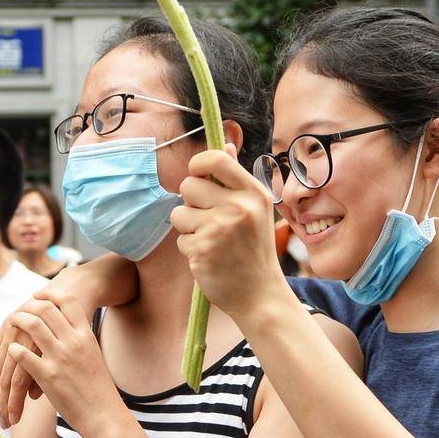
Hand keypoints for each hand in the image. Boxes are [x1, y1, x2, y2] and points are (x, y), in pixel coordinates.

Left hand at [4, 297, 123, 436]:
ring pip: (32, 326)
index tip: (39, 295)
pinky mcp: (48, 376)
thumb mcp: (93, 355)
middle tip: (20, 309)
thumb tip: (66, 328)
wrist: (104, 415)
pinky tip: (11, 350)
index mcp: (86, 335)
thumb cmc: (99, 388)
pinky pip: (23, 354)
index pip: (68, 302)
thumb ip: (79, 340)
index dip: (51, 294)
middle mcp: (73, 342)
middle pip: (47, 309)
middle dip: (29, 306)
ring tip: (11, 323)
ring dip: (17, 321)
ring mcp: (60, 358)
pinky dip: (14, 349)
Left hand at [169, 145, 286, 319]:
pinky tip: (209, 257)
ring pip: (178, 212)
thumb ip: (236, 178)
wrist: (260, 294)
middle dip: (191, 201)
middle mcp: (238, 207)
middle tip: (209, 219)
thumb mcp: (256, 209)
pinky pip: (179, 238)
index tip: (197, 175)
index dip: (198, 164)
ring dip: (188, 227)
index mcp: (253, 193)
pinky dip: (190, 248)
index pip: (216, 158)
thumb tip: (225, 144)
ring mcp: (219, 228)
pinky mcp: (202, 249)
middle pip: (188, 185)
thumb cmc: (254, 249)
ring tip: (210, 240)